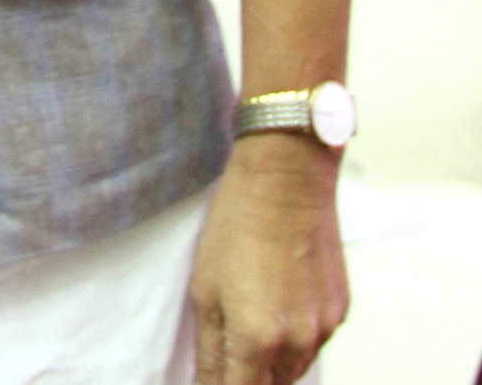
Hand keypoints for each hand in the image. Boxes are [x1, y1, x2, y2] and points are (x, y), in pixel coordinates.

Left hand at [190, 134, 347, 383]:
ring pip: (294, 371)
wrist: (286, 180)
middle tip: (226, 351)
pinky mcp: (341, 313)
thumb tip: (209, 383)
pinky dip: (295, 340)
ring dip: (271, 364)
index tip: (208, 380)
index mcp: (257, 339)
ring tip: (249, 324)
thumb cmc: (235, 226)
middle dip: (245, 378)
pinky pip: (314, 344)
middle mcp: (297, 344)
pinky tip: (277, 305)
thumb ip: (211, 349)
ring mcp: (325, 330)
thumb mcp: (205, 287)